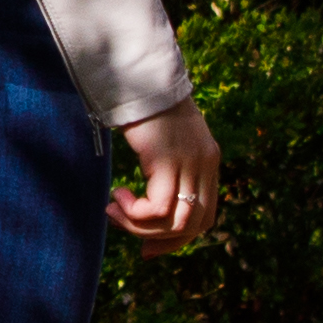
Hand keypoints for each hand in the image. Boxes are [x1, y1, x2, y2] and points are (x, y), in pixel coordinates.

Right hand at [113, 99, 220, 245]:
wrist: (139, 77)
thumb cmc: (143, 105)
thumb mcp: (163, 142)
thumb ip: (167, 167)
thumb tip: (151, 202)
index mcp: (208, 162)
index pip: (206, 218)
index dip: (179, 239)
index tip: (148, 246)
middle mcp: (205, 165)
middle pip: (195, 226)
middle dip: (161, 241)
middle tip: (131, 239)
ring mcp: (190, 164)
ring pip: (176, 222)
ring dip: (141, 228)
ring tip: (114, 212)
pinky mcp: (168, 161)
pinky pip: (157, 208)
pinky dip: (134, 213)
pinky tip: (116, 196)